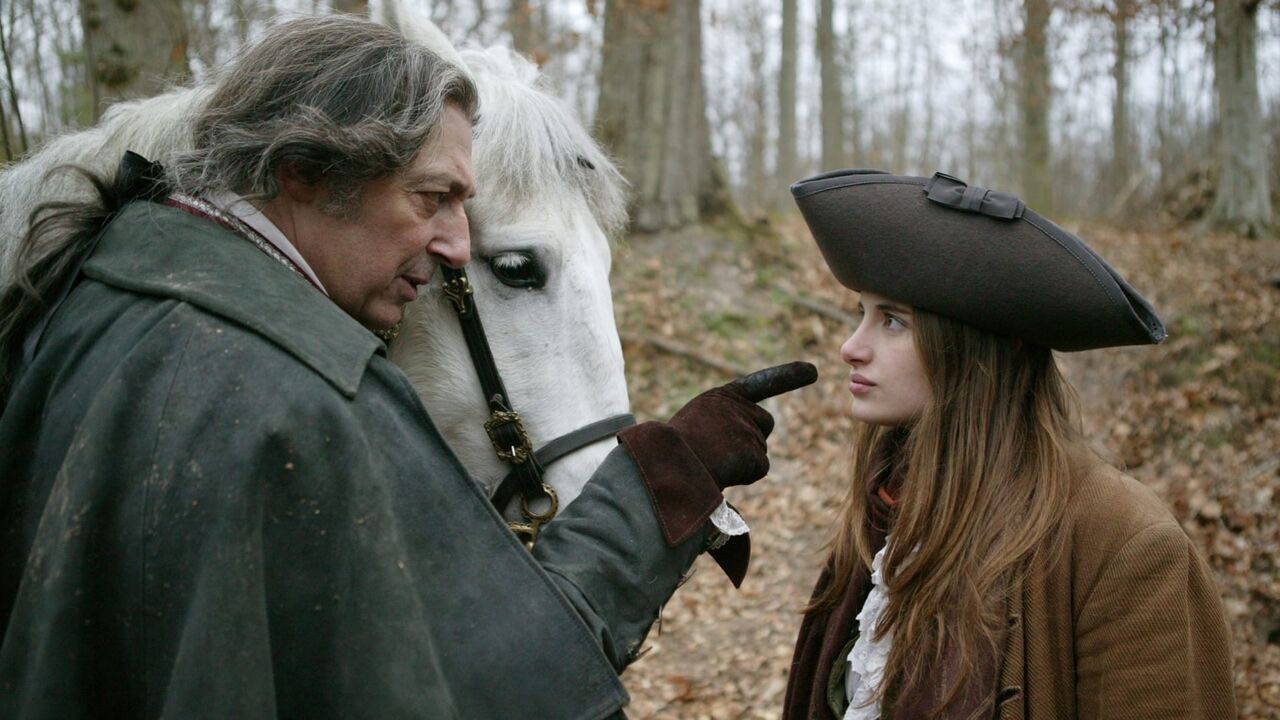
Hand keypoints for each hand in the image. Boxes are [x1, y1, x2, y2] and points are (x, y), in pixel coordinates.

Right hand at [668, 361, 817, 488]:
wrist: (665, 465)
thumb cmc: (670, 453)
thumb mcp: (693, 428)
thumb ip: (719, 428)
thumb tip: (740, 453)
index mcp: (719, 398)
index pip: (759, 384)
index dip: (787, 376)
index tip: (814, 370)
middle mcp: (737, 407)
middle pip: (764, 424)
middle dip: (752, 439)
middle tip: (721, 453)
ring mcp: (747, 428)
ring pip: (759, 450)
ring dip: (741, 462)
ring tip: (711, 463)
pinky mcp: (754, 450)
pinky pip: (759, 468)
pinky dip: (744, 475)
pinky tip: (721, 472)